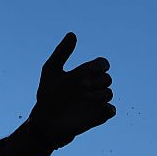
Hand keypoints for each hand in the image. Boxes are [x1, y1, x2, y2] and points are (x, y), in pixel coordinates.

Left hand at [29, 32, 114, 148]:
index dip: (101, 64)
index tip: (92, 68)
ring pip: (109, 93)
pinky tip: (94, 108)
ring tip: (83, 98)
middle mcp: (93, 86)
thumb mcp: (51, 70)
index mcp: (85, 73)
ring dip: (97, 94)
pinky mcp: (99, 116)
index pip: (102, 64)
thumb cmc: (47, 95)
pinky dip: (106, 108)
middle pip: (107, 78)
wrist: (45, 121)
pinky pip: (111, 110)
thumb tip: (72, 34)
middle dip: (97, 80)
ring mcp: (97, 101)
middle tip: (82, 85)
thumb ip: (62, 52)